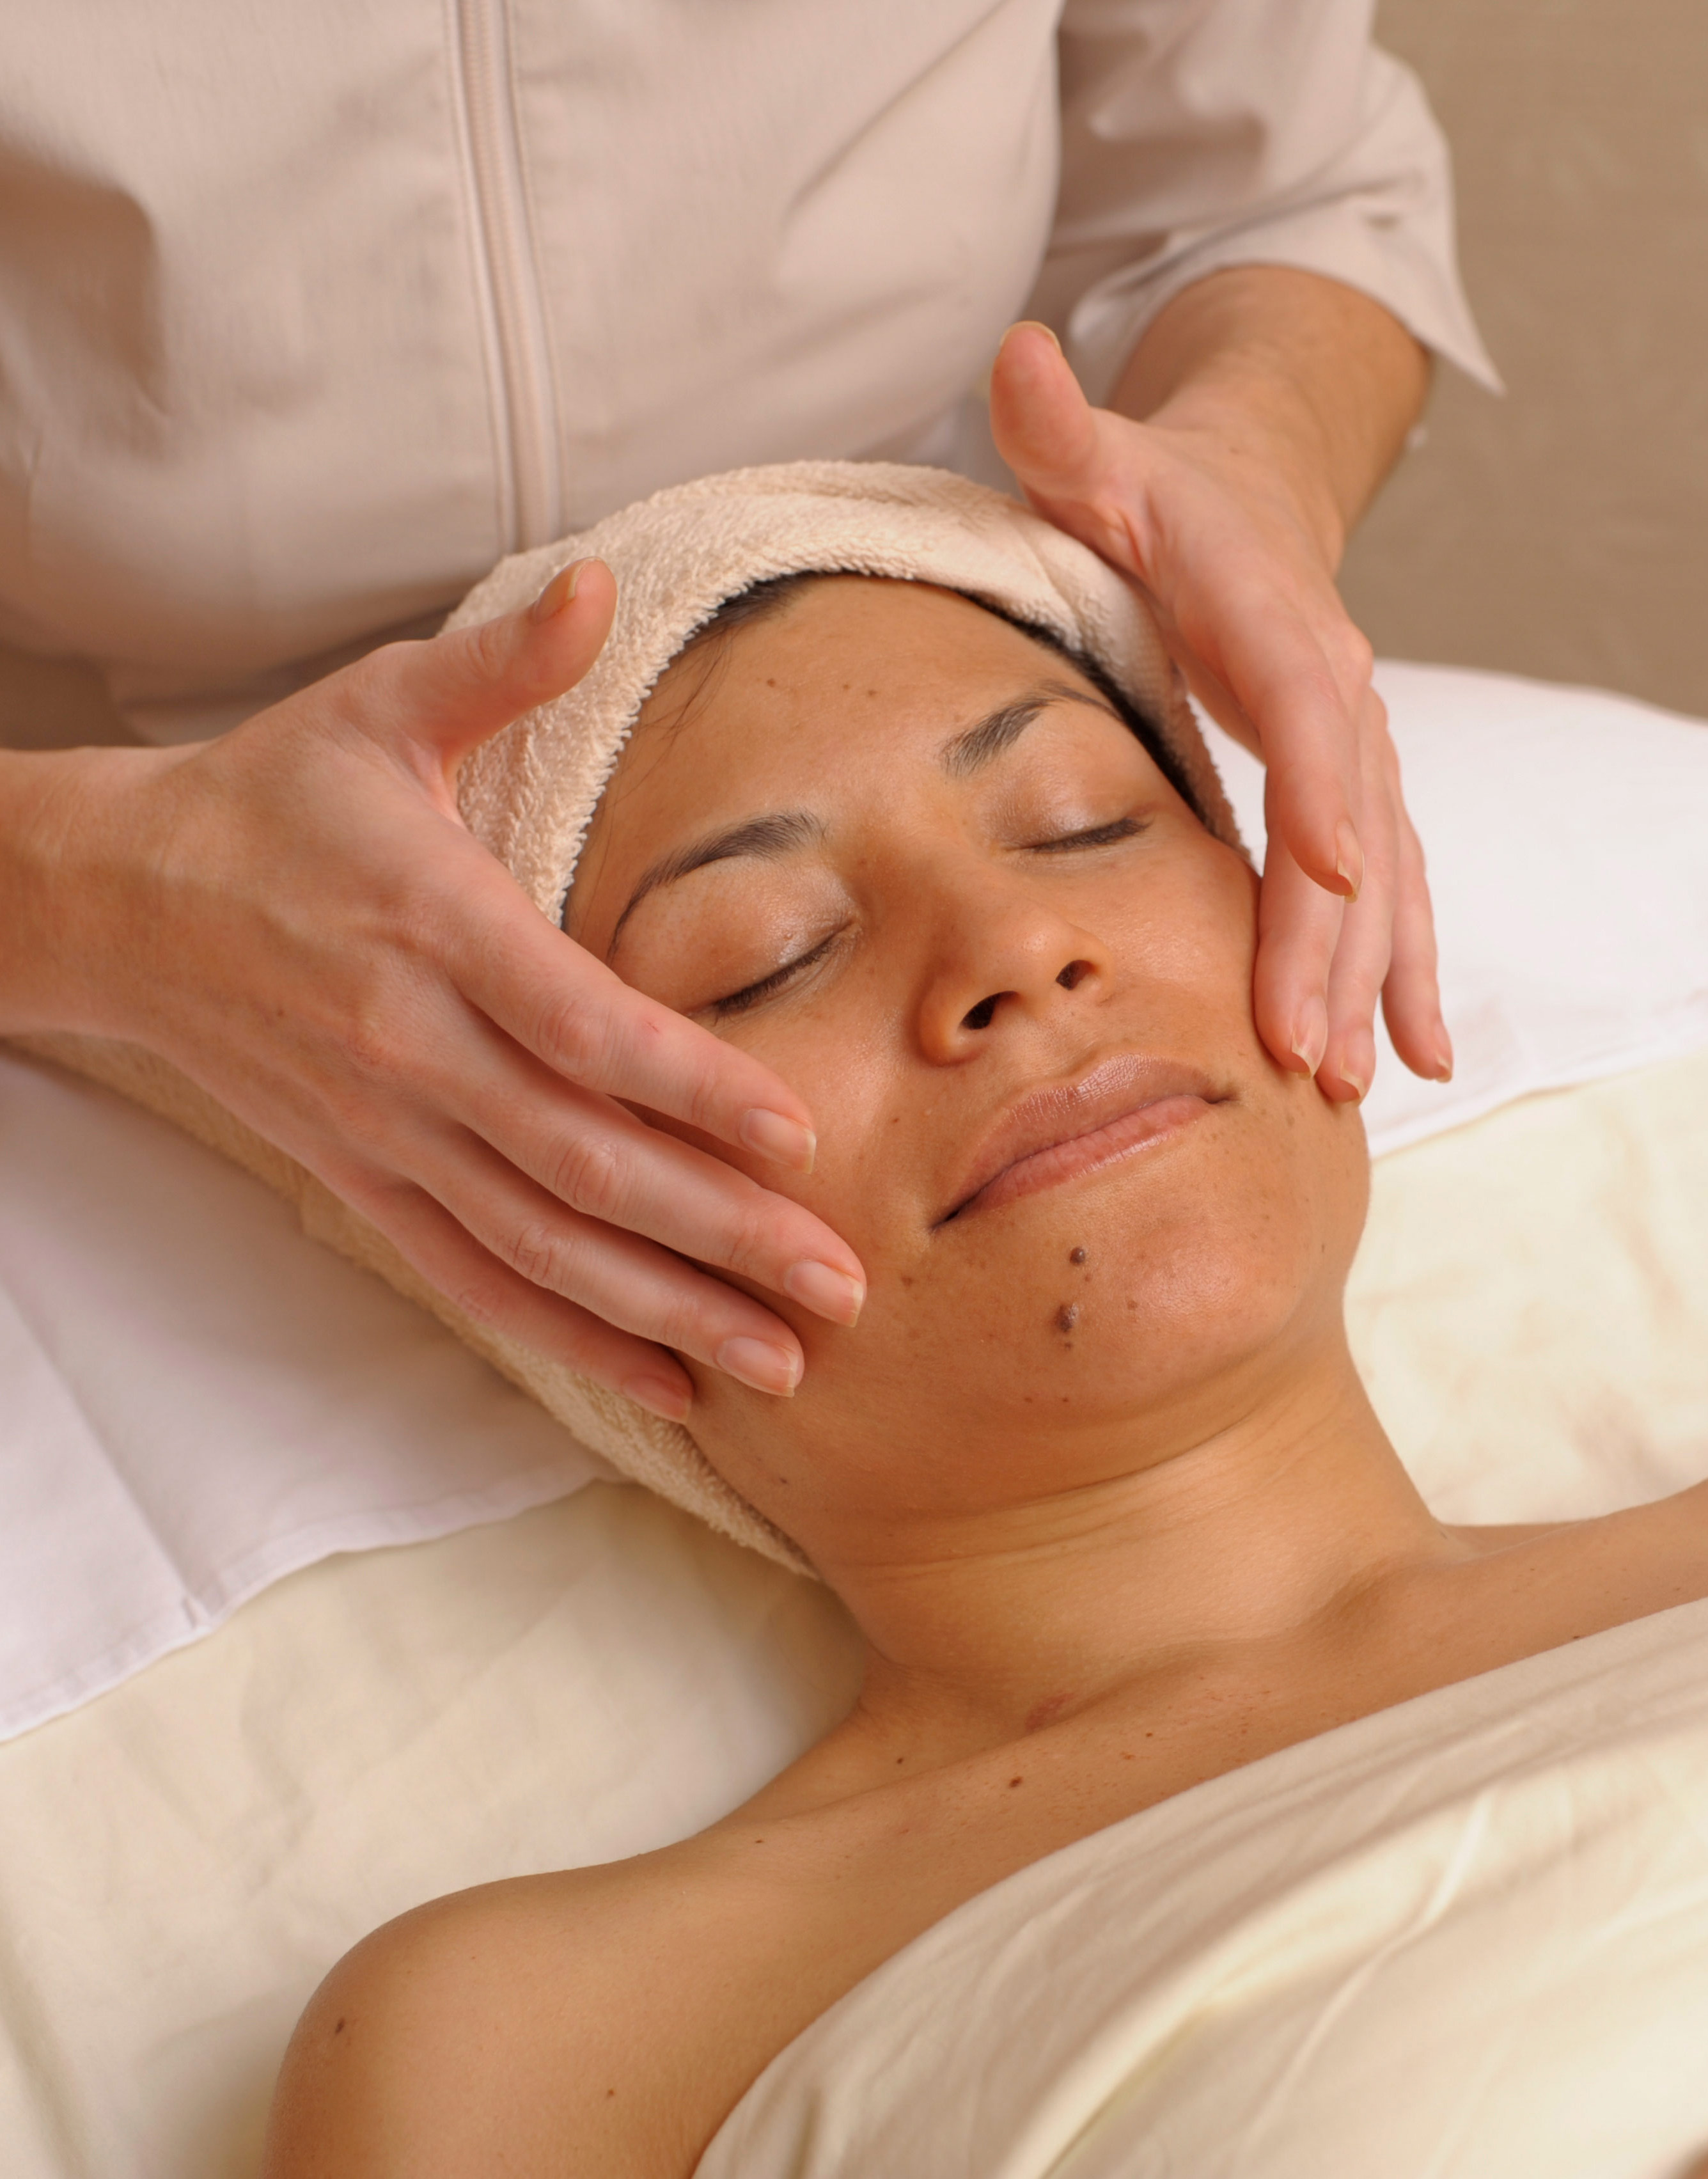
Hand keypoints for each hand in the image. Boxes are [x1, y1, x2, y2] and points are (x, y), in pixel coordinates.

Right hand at [17, 561, 864, 1412]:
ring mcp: (389, 1134)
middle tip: (839, 1286)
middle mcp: (414, 1051)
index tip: (793, 1133)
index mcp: (434, 927)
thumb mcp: (380, 706)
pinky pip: (479, 1280)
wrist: (117, 899)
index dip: (686, 1085)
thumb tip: (604, 580)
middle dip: (719, 1233)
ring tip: (785, 1364)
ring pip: (542, 1245)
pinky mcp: (370, 1183)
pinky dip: (573, 1339)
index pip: (577, 1025)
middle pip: (583, 1164)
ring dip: (667, 1311)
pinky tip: (668, 1382)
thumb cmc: (274, 797)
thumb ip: (502, 664)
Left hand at [988, 316, 1449, 1103]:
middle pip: (1353, 830)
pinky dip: (1405, 973)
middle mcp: (1340, 694)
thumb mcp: (1096, 455)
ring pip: (1384, 881)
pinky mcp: (1357, 799)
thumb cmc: (1152, 495)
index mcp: (1276, 617)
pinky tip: (1415, 1058)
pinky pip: (1396, 894)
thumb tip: (1016, 352)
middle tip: (1303, 1055)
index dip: (1321, 786)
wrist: (1246, 502)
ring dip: (1370, 983)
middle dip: (1333, 944)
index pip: (1308, 708)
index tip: (1326, 874)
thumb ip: (1056, 425)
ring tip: (1350, 1086)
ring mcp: (1359, 755)